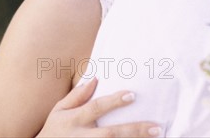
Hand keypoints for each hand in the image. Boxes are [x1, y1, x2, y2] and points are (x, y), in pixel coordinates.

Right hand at [37, 78, 161, 136]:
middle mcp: (82, 136)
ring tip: (157, 137)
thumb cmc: (53, 129)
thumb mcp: (58, 110)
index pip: (96, 108)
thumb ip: (76, 96)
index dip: (114, 102)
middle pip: (111, 134)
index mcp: (75, 119)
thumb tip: (95, 78)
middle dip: (134, 130)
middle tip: (156, 127)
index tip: (132, 95)